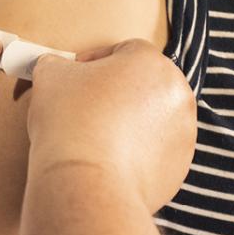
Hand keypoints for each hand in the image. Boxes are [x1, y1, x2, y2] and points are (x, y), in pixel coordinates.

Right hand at [25, 39, 196, 211]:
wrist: (86, 183)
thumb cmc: (70, 122)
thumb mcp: (51, 75)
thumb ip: (57, 64)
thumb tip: (56, 68)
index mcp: (151, 62)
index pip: (123, 51)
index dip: (94, 62)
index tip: (75, 79)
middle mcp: (176, 94)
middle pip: (143, 84)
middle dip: (116, 93)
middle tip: (86, 107)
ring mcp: (183, 132)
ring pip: (152, 118)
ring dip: (128, 122)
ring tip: (96, 137)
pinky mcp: (178, 167)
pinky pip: (155, 152)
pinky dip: (136, 153)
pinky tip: (108, 160)